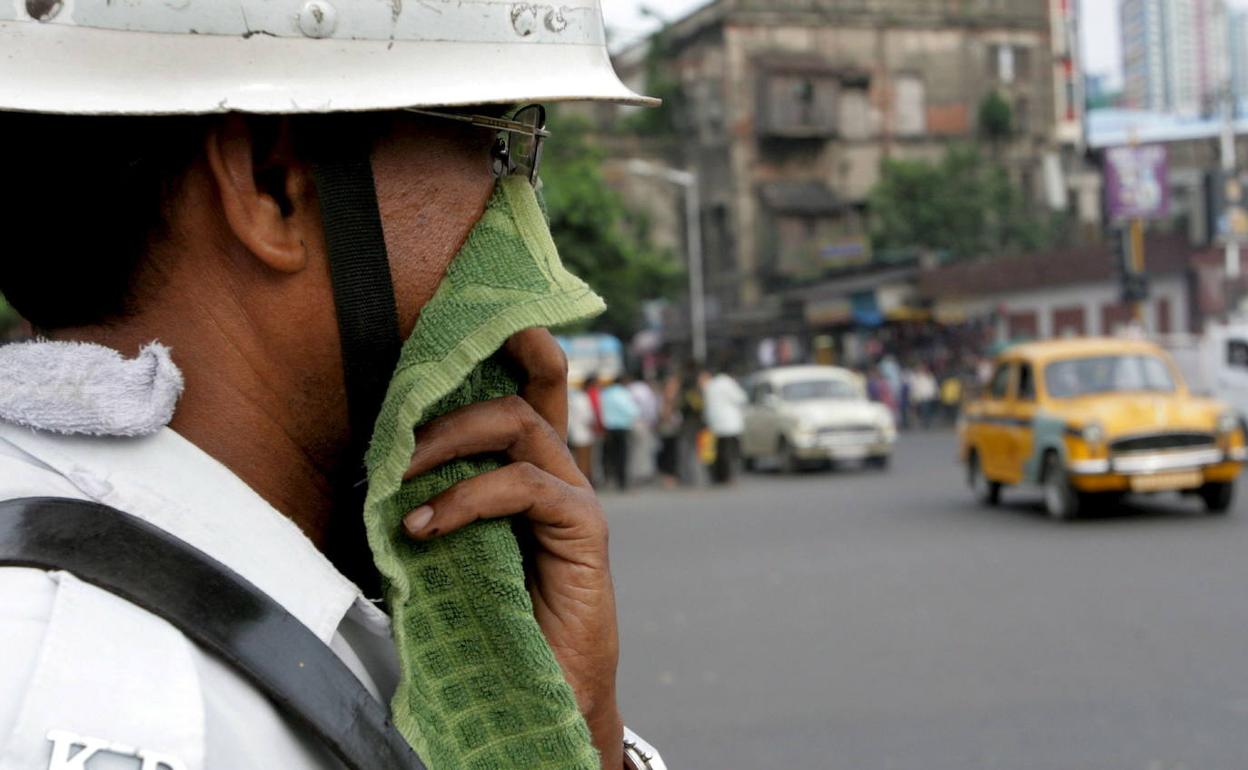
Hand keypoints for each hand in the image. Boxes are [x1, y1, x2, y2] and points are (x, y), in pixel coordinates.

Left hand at [400, 328, 623, 769]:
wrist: (541, 688)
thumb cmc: (491, 621)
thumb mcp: (448, 550)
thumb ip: (427, 504)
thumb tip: (364, 475)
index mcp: (526, 470)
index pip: (521, 389)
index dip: (501, 346)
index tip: (450, 320)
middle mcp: (556, 471)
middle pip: (534, 381)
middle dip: (483, 358)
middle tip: (408, 388)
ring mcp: (573, 495)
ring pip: (520, 422)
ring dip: (449, 439)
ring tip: (400, 475)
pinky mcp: (584, 528)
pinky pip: (525, 484)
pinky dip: (468, 497)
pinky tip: (427, 527)